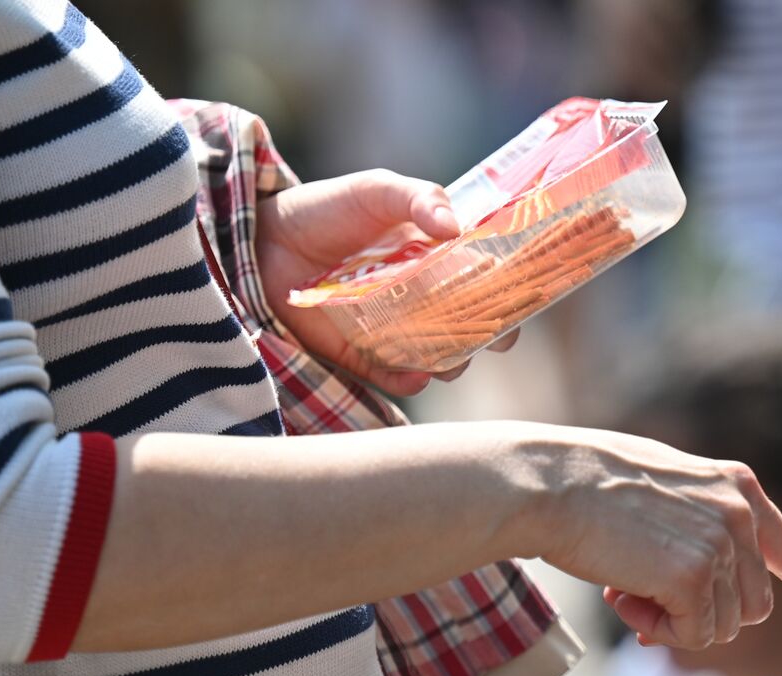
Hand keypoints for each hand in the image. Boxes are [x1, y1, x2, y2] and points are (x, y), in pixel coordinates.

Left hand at [255, 169, 518, 395]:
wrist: (261, 241)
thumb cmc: (326, 209)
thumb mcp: (376, 190)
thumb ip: (418, 199)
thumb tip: (455, 229)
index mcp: (439, 259)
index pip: (491, 283)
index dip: (513, 295)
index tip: (520, 301)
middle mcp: (425, 299)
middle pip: (475, 327)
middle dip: (490, 337)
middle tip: (488, 336)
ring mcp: (396, 330)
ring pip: (443, 358)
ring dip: (453, 361)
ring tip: (447, 355)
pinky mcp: (363, 357)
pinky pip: (398, 377)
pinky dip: (411, 379)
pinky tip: (412, 372)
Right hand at [524, 426, 781, 648]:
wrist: (549, 483)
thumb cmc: (588, 485)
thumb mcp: (666, 488)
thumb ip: (702, 524)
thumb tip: (707, 588)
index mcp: (737, 488)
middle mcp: (741, 513)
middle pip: (752, 605)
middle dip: (704, 613)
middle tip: (644, 595)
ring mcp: (722, 544)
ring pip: (723, 626)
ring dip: (675, 621)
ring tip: (626, 586)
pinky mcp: (696, 576)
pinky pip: (695, 634)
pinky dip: (660, 630)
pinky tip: (624, 595)